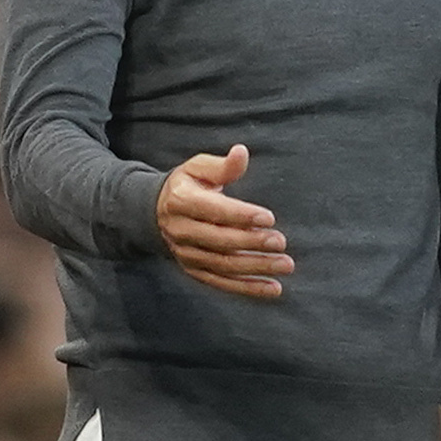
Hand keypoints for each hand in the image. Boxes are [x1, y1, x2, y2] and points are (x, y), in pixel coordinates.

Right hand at [156, 145, 291, 297]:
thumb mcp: (198, 168)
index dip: (241, 215)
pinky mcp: (194, 270)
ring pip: (223, 265)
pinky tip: (273, 288)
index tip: (269, 217)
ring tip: (285, 265)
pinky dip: (248, 288)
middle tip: (281, 242)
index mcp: (181, 201)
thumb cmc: (187, 185)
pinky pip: (222, 282)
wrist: (155, 211)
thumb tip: (241, 152)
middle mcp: (181, 230)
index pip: (213, 210)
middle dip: (252, 243)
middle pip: (220, 241)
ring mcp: (186, 254)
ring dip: (256, 267)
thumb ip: (222, 165)